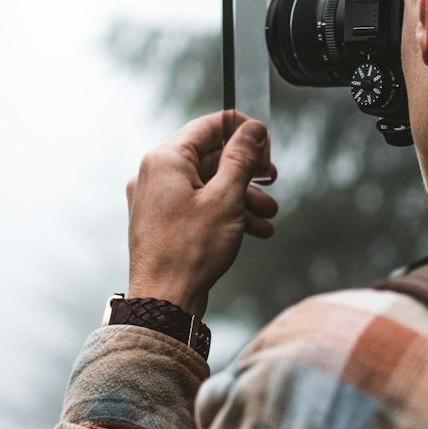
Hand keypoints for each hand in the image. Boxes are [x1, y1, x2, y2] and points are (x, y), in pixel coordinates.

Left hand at [125, 112, 277, 318]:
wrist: (164, 302)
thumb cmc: (191, 251)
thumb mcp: (226, 198)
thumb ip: (241, 159)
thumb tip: (253, 129)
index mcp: (165, 160)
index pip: (209, 126)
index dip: (242, 130)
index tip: (266, 144)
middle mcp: (154, 174)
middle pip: (209, 157)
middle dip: (247, 171)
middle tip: (272, 178)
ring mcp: (156, 200)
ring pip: (207, 184)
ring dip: (242, 196)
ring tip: (269, 215)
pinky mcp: (162, 222)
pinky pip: (197, 206)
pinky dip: (225, 213)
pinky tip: (254, 230)